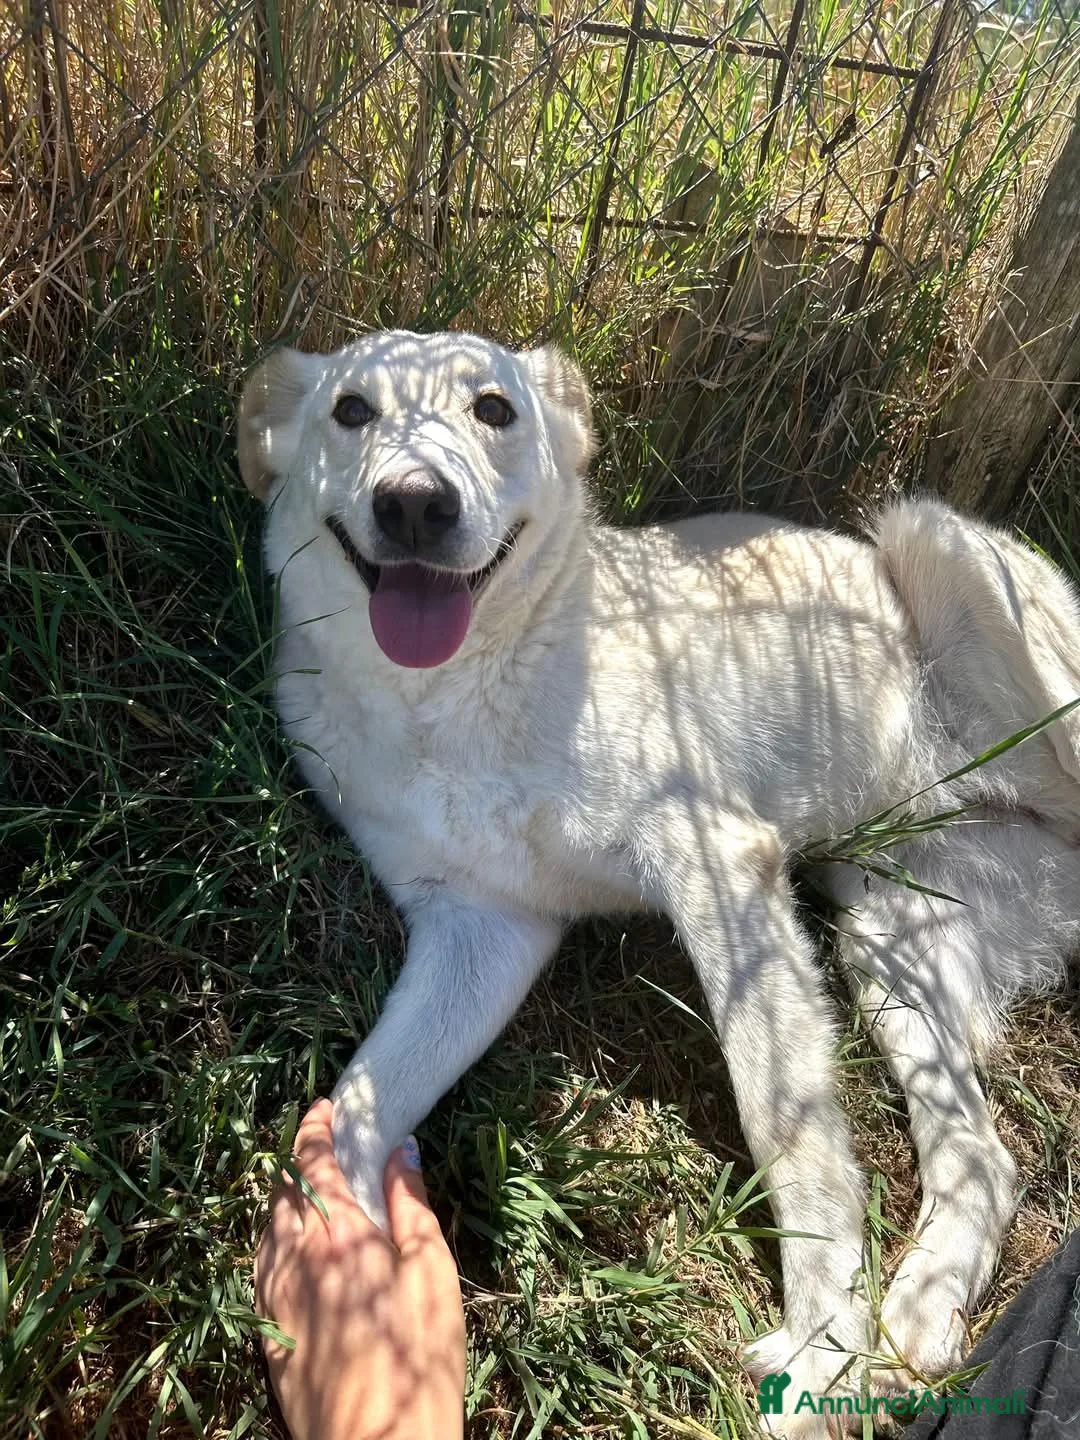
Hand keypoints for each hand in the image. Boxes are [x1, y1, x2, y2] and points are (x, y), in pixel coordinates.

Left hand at [254, 1099, 465, 1439]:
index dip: (315, 1128)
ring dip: (283, 1198)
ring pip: (266, 1228)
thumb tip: (401, 1153)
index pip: (312, 1162)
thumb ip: (410, 1207)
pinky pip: (262, 1265)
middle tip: (321, 1143)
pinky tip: (296, 1251)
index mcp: (336, 1235)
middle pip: (281, 1190)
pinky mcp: (266, 1333)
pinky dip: (275, 1239)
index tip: (325, 1106)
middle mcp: (293, 1258)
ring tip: (310, 1191)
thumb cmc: (417, 1361)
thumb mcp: (432, 1273)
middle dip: (297, 1158)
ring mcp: (273, 1298)